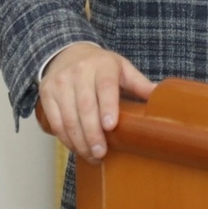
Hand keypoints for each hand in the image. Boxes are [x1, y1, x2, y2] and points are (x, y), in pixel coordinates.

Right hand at [39, 43, 155, 161]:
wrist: (67, 52)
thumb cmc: (100, 65)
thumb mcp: (122, 68)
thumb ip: (140, 84)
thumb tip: (161, 96)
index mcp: (102, 65)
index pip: (105, 86)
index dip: (107, 106)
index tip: (110, 126)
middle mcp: (79, 72)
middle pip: (85, 106)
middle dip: (92, 133)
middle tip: (101, 153)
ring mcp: (60, 82)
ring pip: (68, 117)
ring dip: (79, 141)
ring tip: (91, 156)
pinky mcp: (46, 93)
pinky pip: (55, 121)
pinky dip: (65, 138)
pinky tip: (76, 147)